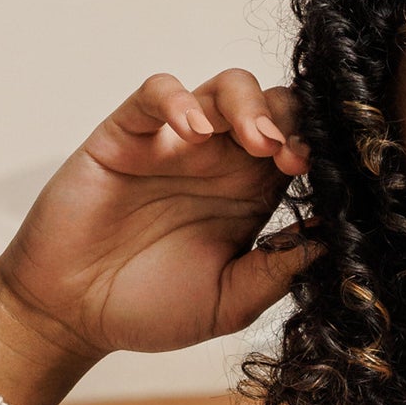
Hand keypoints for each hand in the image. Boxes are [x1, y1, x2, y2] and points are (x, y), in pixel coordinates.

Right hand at [0, 68, 318, 404]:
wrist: (73, 315)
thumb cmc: (150, 309)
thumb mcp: (229, 303)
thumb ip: (276, 272)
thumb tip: (332, 243)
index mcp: (251, 197)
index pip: (299, 149)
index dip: (317, 153)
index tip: (322, 179)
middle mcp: (220, 162)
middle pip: (273, 107)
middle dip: (293, 121)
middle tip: (293, 158)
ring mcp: (174, 144)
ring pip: (224, 88)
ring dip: (249, 105)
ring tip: (257, 142)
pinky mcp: (127, 135)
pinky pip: (155, 93)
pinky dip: (179, 100)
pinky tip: (192, 131)